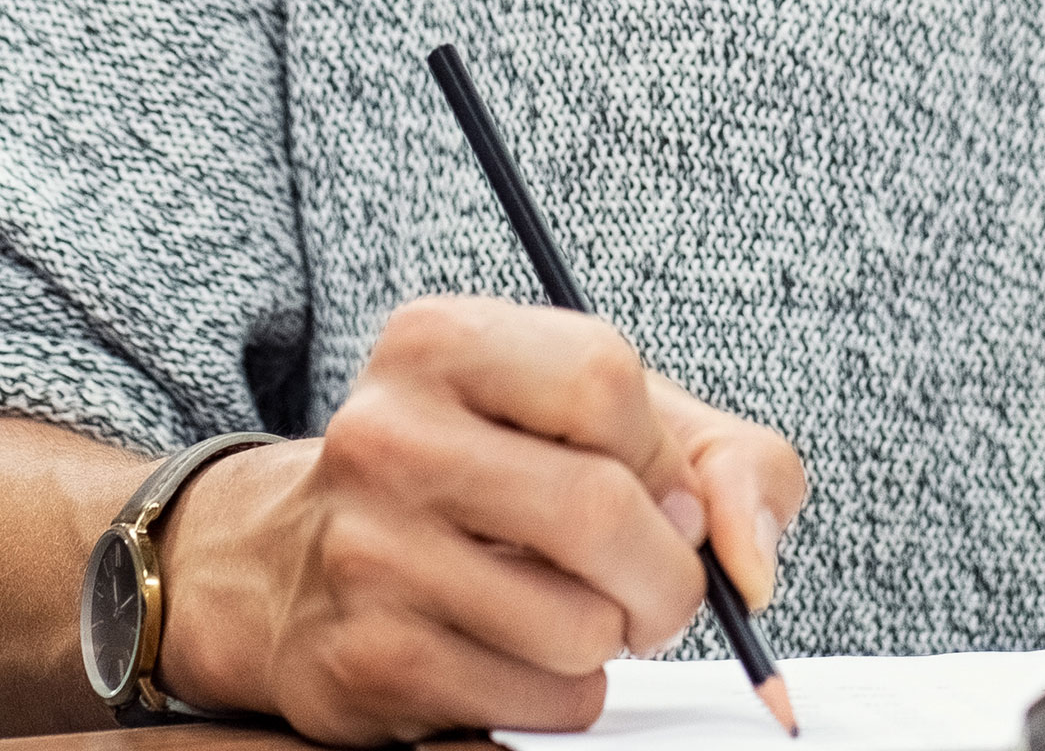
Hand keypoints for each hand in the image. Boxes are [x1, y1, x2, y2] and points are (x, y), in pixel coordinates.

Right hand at [159, 294, 808, 742]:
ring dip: (610, 641)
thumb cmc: (482, 482)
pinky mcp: (369, 661)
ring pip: (581, 626)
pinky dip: (563, 695)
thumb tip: (748, 556)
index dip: (656, 453)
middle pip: (601, 510)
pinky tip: (512, 654)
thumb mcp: (599, 426)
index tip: (646, 485)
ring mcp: (368, 552)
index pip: (602, 380)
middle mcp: (386, 435)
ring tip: (566, 612)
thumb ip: (723, 460)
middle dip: (665, 575)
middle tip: (651, 588)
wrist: (295, 565)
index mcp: (439, 343)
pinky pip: (542, 700)